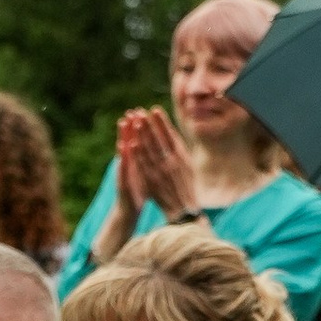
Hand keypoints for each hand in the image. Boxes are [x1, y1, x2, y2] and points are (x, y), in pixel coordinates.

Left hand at [117, 103, 198, 219]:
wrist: (184, 210)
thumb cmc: (188, 187)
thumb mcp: (189, 167)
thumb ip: (180, 152)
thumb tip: (172, 136)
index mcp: (182, 157)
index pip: (170, 135)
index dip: (162, 122)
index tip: (155, 109)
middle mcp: (172, 162)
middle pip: (158, 140)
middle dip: (149, 124)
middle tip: (140, 111)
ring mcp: (161, 172)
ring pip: (150, 150)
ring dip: (142, 135)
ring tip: (135, 122)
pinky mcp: (152, 181)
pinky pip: (144, 165)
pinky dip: (138, 154)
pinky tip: (132, 143)